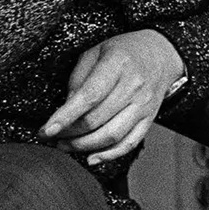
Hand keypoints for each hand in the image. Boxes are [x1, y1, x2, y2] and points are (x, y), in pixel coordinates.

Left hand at [40, 29, 185, 163]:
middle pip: (96, 120)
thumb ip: (78, 79)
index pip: (90, 96)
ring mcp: (144, 104)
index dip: (65, 116)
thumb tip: (66, 109)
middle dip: (67, 133)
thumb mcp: (96, 52)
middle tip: (51, 136)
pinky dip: (109, 155)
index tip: (46, 130)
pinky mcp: (150, 118)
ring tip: (65, 145)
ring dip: (83, 146)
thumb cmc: (124, 51)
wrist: (162, 53)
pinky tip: (91, 158)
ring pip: (111, 136)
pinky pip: (130, 143)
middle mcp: (134, 86)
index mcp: (118, 64)